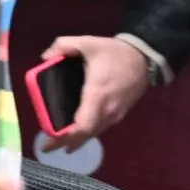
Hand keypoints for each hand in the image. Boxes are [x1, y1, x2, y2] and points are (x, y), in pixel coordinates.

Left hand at [30, 31, 151, 146]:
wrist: (144, 57)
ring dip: (77, 141)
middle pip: (86, 134)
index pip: (83, 125)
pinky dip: (87, 134)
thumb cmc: (116, 53)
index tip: (50, 140)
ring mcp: (115, 114)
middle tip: (48, 146)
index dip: (67, 136)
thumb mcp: (88, 42)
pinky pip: (101, 129)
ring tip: (60, 144)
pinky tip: (79, 136)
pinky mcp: (120, 114)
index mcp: (97, 95)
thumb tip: (45, 57)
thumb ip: (64, 45)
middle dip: (66, 142)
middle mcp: (107, 110)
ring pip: (94, 134)